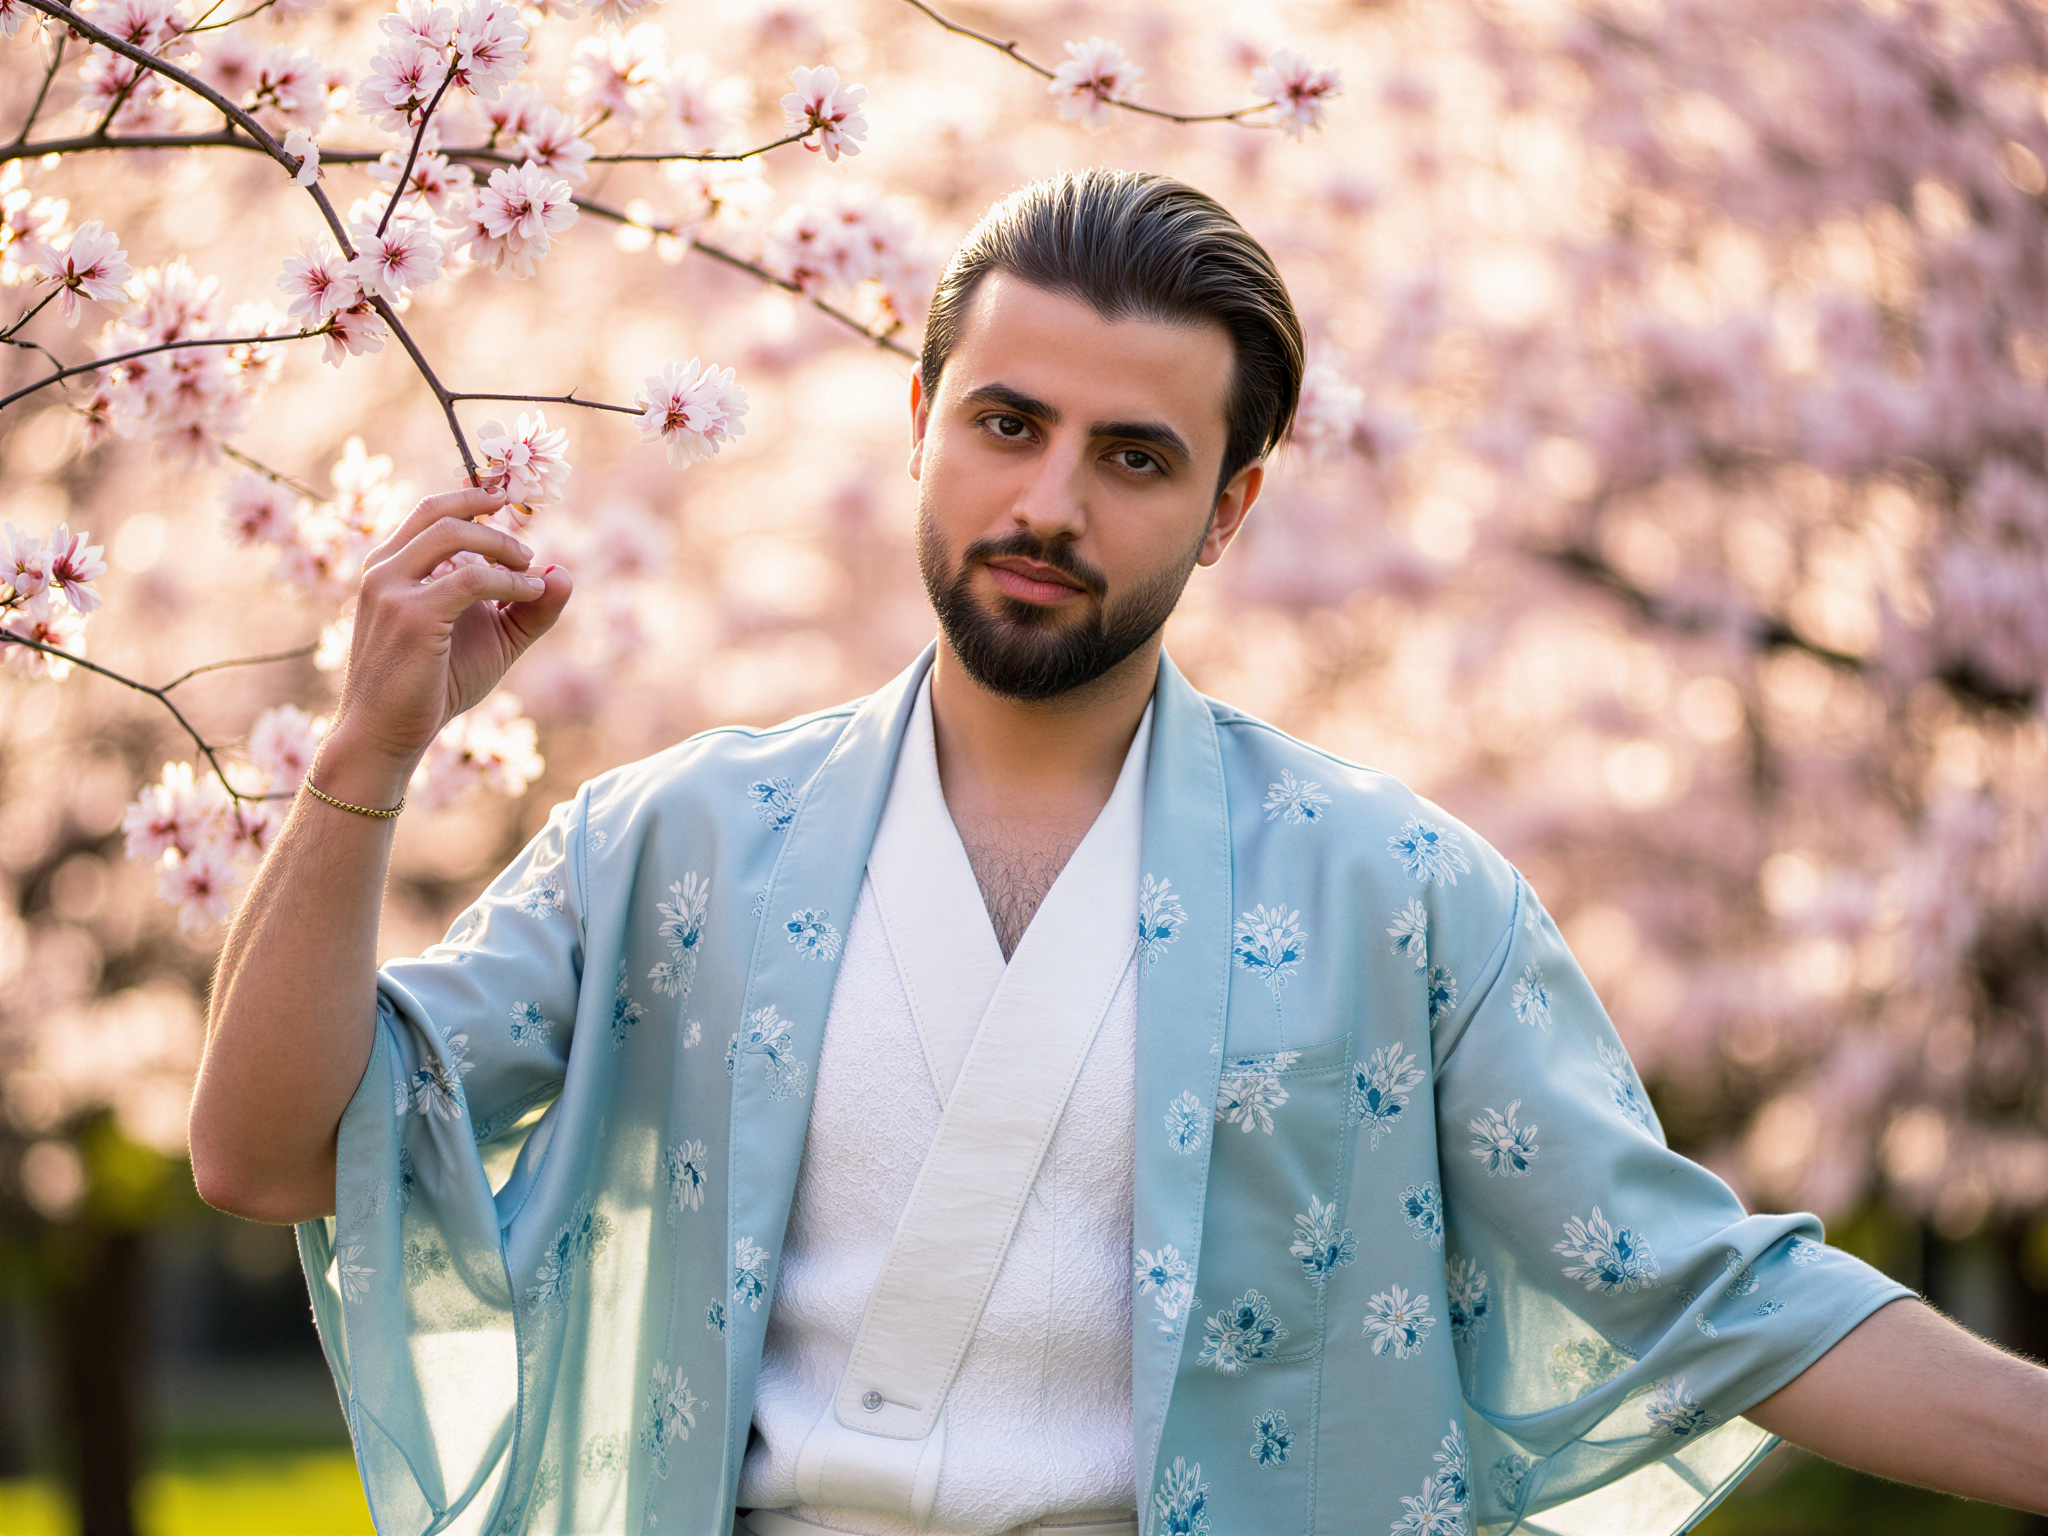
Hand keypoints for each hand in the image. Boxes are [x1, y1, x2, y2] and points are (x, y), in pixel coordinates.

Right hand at [327, 487, 573, 780]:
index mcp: (392, 567)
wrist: (386, 736)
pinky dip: (508, 581)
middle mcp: (384, 569)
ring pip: (452, 534)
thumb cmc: (433, 687)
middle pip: (437, 511)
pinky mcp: (410, 615)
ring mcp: (390, 588)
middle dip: (488, 509)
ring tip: (530, 568)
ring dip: (502, 545)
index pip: (431, 512)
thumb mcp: (492, 640)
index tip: (511, 501)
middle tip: (528, 545)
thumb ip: (528, 608)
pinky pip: (470, 578)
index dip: (473, 496)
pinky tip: (531, 593)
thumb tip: (564, 572)